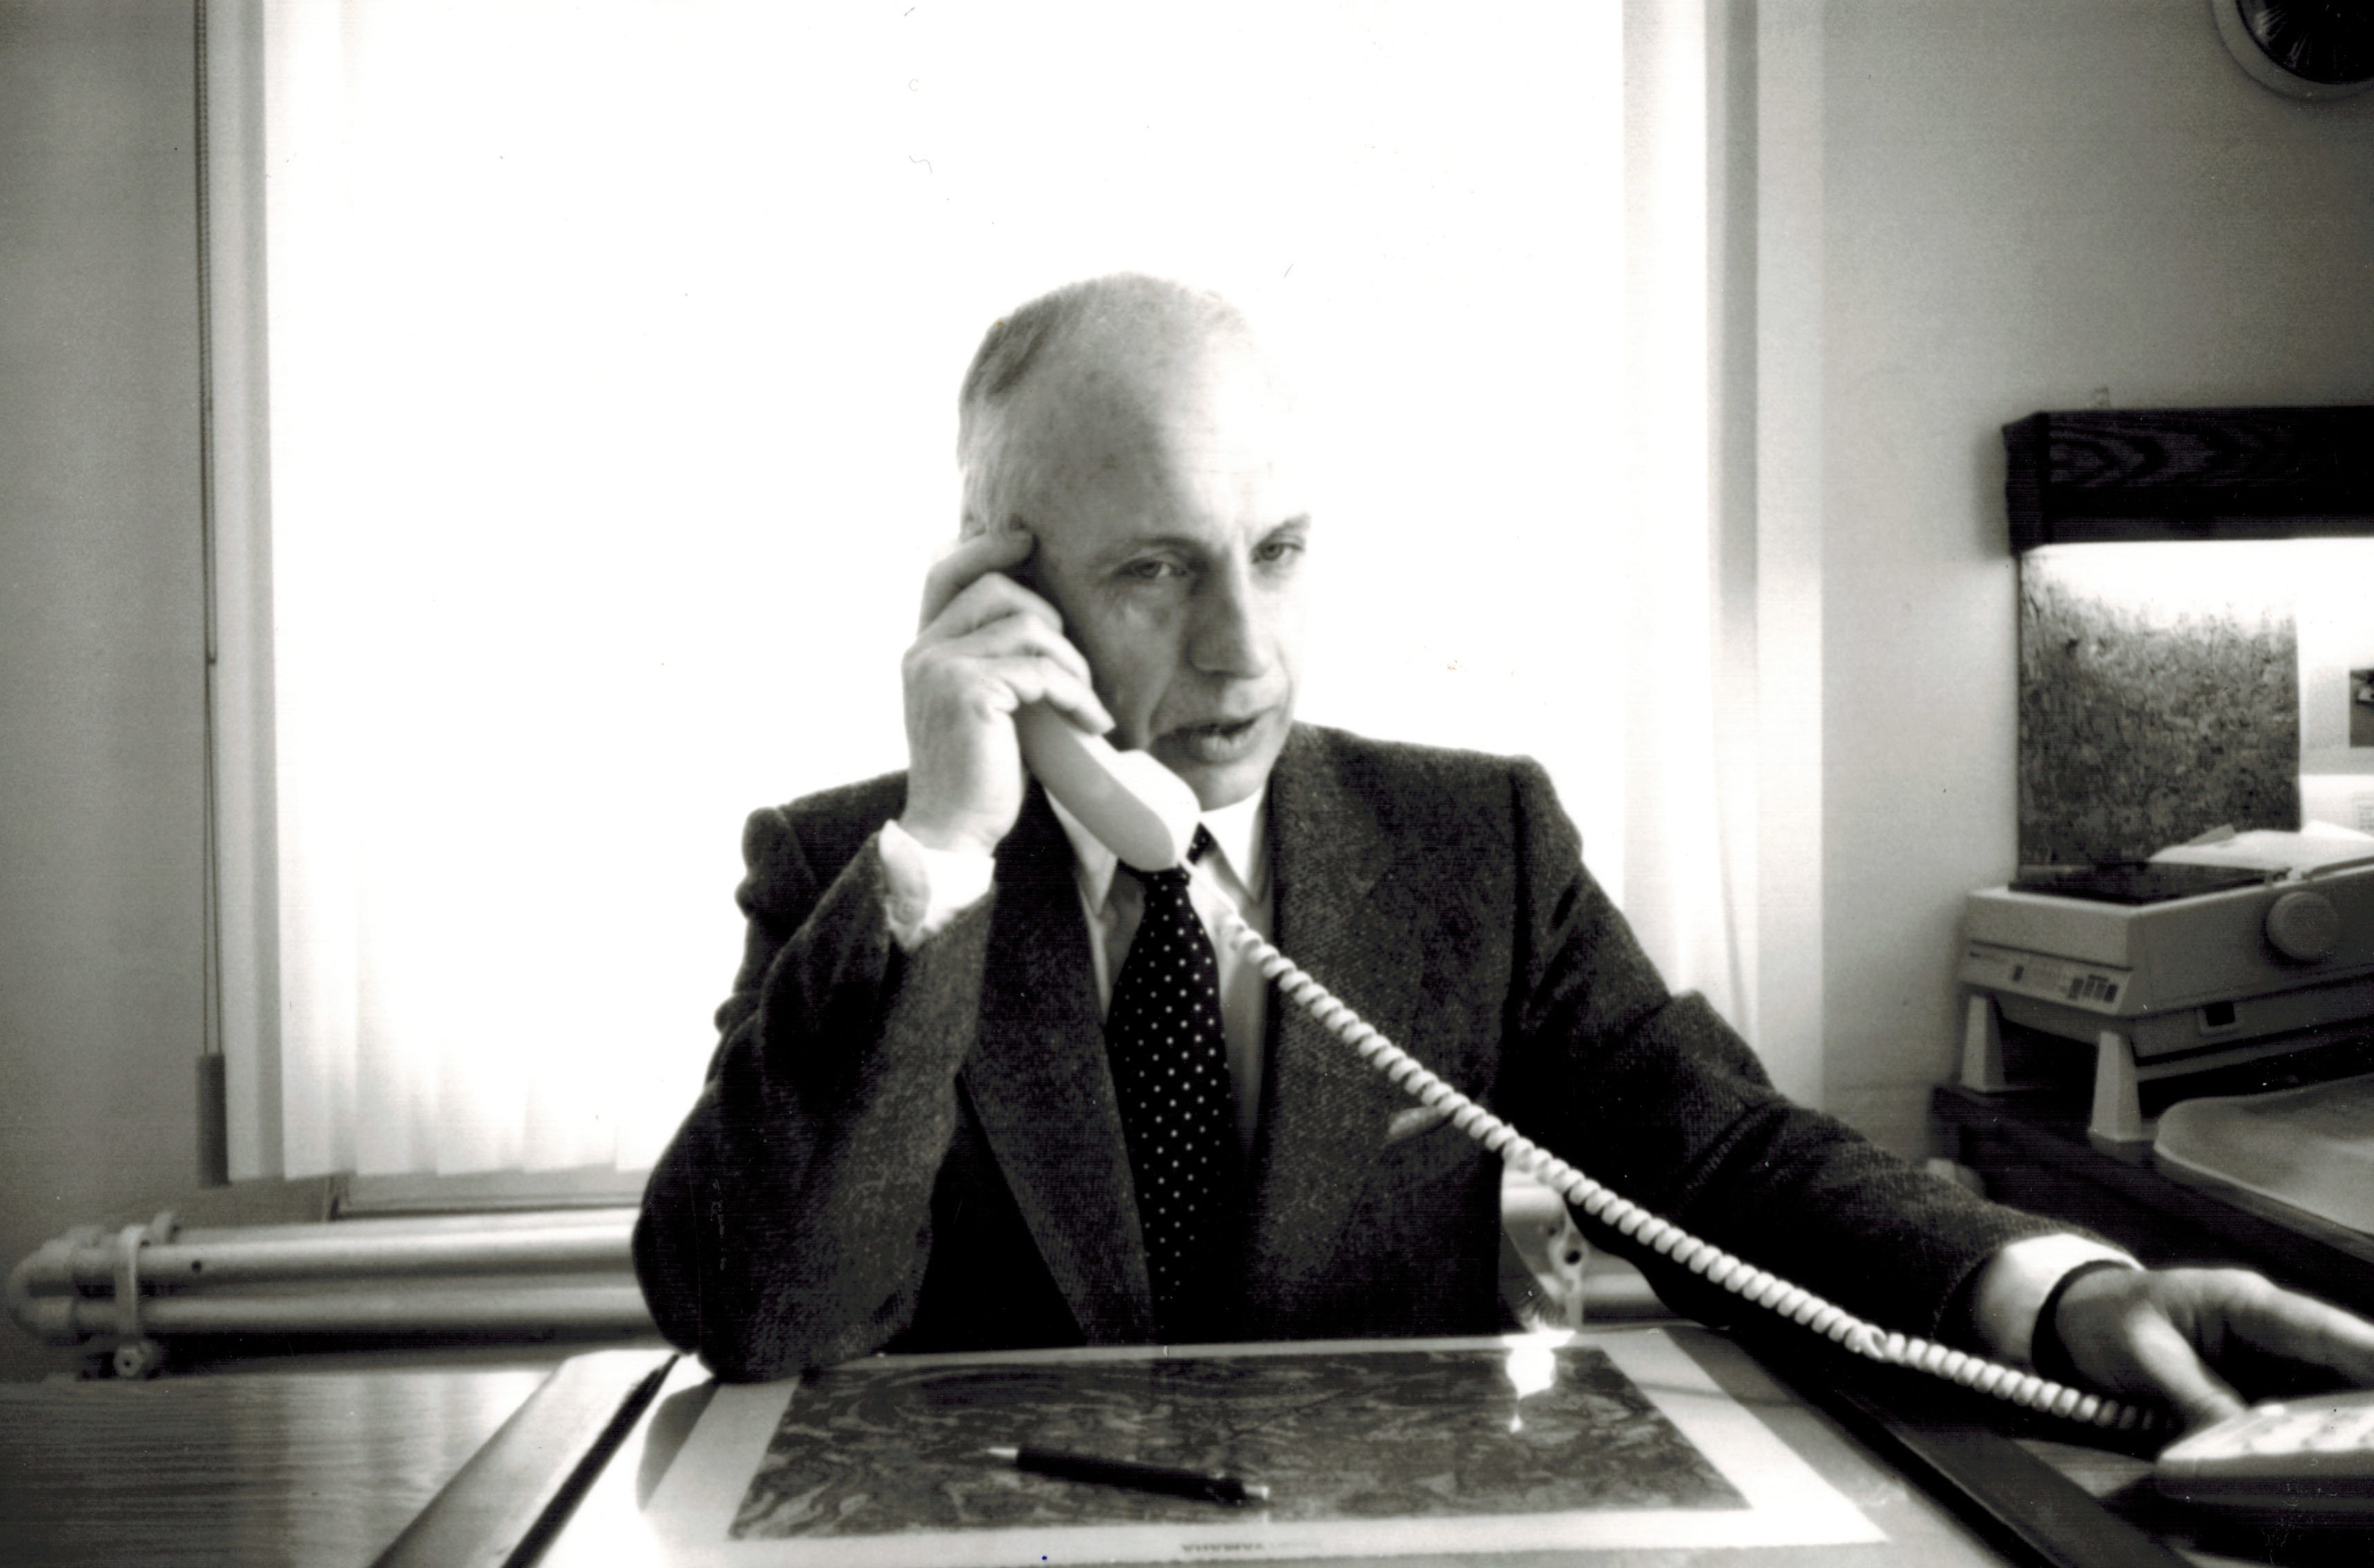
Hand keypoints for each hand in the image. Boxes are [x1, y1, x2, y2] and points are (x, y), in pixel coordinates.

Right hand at [898, 528, 1112, 857]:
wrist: (953, 830)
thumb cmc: (978, 773)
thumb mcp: (983, 705)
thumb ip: (993, 661)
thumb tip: (1043, 621)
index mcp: (924, 649)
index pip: (944, 571)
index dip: (985, 546)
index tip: (1027, 540)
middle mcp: (924, 651)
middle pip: (996, 587)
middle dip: (1051, 617)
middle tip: (1076, 668)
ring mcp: (942, 668)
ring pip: (1028, 626)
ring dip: (1072, 663)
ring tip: (1086, 701)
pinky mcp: (970, 692)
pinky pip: (1043, 671)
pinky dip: (1077, 695)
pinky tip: (1091, 723)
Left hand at [2050, 1265, 2373, 1430]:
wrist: (2071, 1317)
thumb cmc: (2106, 1320)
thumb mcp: (2147, 1358)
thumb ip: (2197, 1395)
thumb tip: (2246, 1432)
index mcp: (2242, 1301)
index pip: (2317, 1326)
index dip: (2365, 1352)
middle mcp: (2264, 1327)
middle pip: (2333, 1359)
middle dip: (2364, 1395)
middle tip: (2373, 1435)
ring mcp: (2261, 1356)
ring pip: (2320, 1385)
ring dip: (2341, 1415)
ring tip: (2359, 1445)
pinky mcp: (2251, 1383)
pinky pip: (2291, 1406)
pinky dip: (2309, 1427)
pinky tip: (2325, 1450)